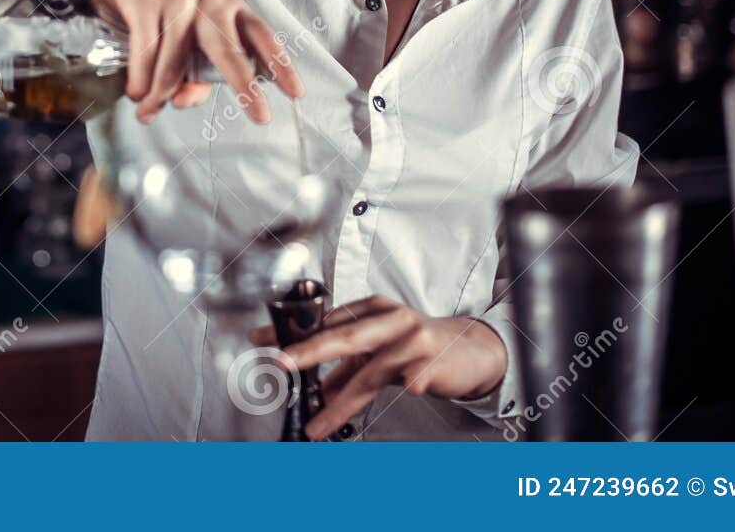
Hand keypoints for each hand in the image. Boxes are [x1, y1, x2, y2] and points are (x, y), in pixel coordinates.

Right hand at [95, 0, 303, 123]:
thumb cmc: (167, 8)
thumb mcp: (190, 36)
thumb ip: (194, 73)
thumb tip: (181, 101)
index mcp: (230, 8)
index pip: (262, 37)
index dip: (281, 65)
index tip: (296, 93)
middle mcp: (210, 1)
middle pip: (229, 51)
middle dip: (247, 86)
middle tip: (262, 116)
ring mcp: (179, 0)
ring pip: (175, 64)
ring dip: (159, 96)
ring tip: (148, 113)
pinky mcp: (148, 2)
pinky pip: (146, 56)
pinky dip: (139, 83)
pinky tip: (136, 94)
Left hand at [249, 295, 507, 440]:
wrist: (471, 349)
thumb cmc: (418, 347)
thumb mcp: (377, 352)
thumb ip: (345, 367)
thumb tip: (312, 388)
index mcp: (371, 311)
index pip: (325, 322)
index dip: (294, 334)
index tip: (263, 341)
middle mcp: (389, 319)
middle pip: (345, 336)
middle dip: (310, 351)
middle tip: (283, 363)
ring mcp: (413, 338)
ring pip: (372, 370)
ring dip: (342, 400)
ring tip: (320, 423)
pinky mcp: (435, 358)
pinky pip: (421, 371)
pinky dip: (414, 378)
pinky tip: (409, 388)